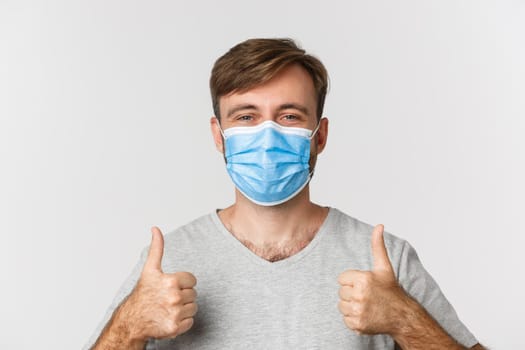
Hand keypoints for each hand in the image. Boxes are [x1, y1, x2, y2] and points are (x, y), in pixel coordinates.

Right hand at [120, 226, 197, 340]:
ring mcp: (175, 313)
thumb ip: (157, 248)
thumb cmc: (143, 294)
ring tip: (169, 307)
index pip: (192, 280)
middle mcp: (174, 297)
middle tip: (168, 298)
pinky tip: (170, 317)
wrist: (132, 320)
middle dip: (183, 295)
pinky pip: (191, 321)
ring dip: (184, 308)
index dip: (182, 283)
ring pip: (193, 307)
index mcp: (172, 281)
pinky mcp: (176, 327)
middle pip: (193, 294)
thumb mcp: (150, 269)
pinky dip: (183, 322)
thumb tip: (155, 228)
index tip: (171, 286)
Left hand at [337, 224, 407, 334]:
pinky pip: (345, 319)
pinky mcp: (357, 324)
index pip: (341, 279)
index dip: (352, 281)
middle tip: (366, 295)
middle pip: (340, 292)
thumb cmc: (391, 290)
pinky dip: (353, 318)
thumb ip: (377, 245)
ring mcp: (358, 311)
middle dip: (351, 293)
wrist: (402, 316)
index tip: (364, 284)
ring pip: (341, 306)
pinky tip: (365, 314)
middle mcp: (360, 295)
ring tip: (366, 304)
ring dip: (350, 305)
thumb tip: (379, 225)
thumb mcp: (384, 267)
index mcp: (363, 279)